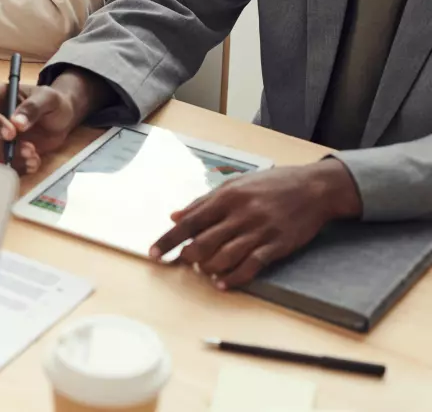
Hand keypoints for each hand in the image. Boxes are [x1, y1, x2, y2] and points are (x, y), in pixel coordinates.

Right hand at [0, 81, 86, 174]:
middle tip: (29, 149)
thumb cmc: (52, 103)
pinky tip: (32, 164)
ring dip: (9, 160)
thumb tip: (17, 123)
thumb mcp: (48, 98)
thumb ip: (33, 107)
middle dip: (1, 147)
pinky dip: (15, 169)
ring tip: (34, 158)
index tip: (12, 134)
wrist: (59, 120)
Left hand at [150, 158, 363, 289]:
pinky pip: (252, 265)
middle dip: (188, 256)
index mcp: (226, 197)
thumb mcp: (234, 184)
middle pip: (204, 242)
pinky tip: (222, 283)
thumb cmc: (270, 184)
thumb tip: (175, 216)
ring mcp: (259, 231)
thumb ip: (203, 201)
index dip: (169, 239)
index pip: (190, 222)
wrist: (313, 188)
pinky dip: (234, 277)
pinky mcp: (277, 245)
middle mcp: (240, 214)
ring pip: (225, 256)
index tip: (154, 253)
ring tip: (203, 271)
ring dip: (209, 268)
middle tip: (182, 263)